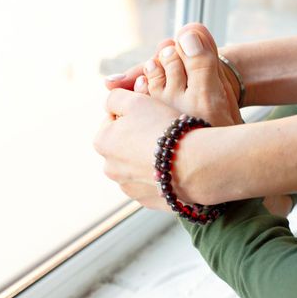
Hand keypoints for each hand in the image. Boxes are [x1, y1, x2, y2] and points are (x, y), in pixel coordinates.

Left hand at [94, 89, 179, 210]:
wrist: (194, 163)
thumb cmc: (163, 128)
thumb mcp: (135, 100)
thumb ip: (115, 97)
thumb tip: (111, 104)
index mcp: (102, 142)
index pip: (114, 119)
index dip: (135, 112)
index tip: (153, 114)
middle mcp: (110, 168)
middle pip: (126, 143)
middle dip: (140, 136)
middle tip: (163, 130)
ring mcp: (129, 187)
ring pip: (139, 164)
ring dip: (150, 156)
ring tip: (171, 149)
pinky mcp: (148, 200)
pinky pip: (153, 182)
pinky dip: (161, 174)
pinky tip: (175, 167)